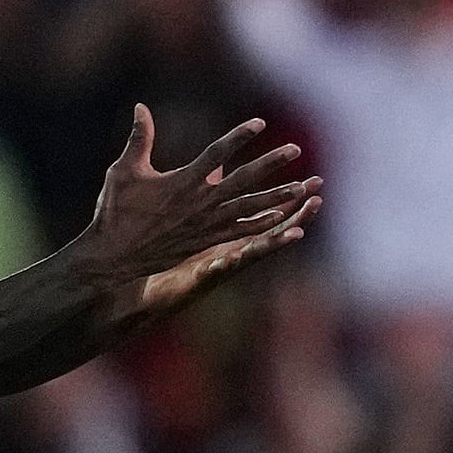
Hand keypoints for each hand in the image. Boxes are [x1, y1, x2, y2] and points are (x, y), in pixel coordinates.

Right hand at [82, 107, 316, 290]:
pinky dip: (260, 224)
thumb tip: (141, 107)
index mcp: (184, 180)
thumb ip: (139, 138)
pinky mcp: (206, 241)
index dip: (240, 136)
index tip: (260, 123)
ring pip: (249, 206)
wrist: (115, 256)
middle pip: (244, 178)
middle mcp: (201, 201)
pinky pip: (239, 232)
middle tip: (295, 149)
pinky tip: (279, 217)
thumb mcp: (125, 170)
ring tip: (301, 186)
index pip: (218, 153)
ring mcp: (206, 223)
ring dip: (276, 195)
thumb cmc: (117, 212)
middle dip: (271, 163)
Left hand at [134, 195, 314, 318]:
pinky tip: (235, 258)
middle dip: (297, 215)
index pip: (268, 213)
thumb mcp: (184, 214)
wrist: (133, 285)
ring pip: (255, 252)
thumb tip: (215, 168)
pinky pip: (222, 270)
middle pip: (272, 230)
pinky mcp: (203, 279)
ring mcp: (221, 266)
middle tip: (319, 199)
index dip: (291, 199)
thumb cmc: (159, 252)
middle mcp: (232, 249)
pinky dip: (233, 262)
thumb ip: (203, 193)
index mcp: (229, 232)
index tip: (314, 184)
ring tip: (298, 232)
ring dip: (276, 242)